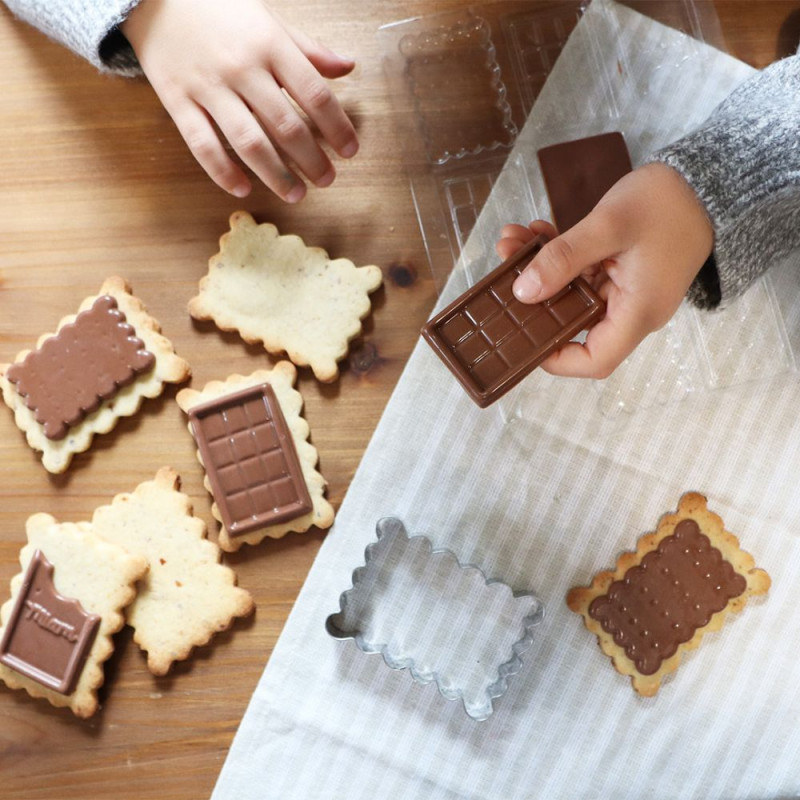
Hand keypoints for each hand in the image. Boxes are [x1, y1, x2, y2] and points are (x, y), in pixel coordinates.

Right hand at [121, 0, 358, 200]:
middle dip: (312, 160)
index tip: (350, 151)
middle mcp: (242, 68)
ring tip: (296, 194)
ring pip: (249, 142)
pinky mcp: (177, 101)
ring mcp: (208, 87)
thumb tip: (347, 67)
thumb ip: (308, 50)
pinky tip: (243, 188)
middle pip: (286, 125)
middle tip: (327, 180)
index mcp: (270, 45)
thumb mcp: (269, 20)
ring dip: (277, 175)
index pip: (315, 94)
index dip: (337, 127)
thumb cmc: (220, 9)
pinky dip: (223, 172)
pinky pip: (202, 144)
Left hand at [496, 163, 713, 377]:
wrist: (704, 179)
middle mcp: (632, 310)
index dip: (556, 359)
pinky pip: (582, 274)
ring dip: (541, 270)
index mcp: (638, 312)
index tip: (523, 335)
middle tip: (506, 266)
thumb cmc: (667, 202)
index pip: (595, 360)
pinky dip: (558, 256)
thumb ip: (565, 258)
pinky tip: (535, 232)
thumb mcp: (609, 225)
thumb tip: (524, 292)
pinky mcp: (620, 273)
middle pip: (575, 325)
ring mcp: (626, 292)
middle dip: (535, 298)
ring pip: (572, 294)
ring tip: (512, 241)